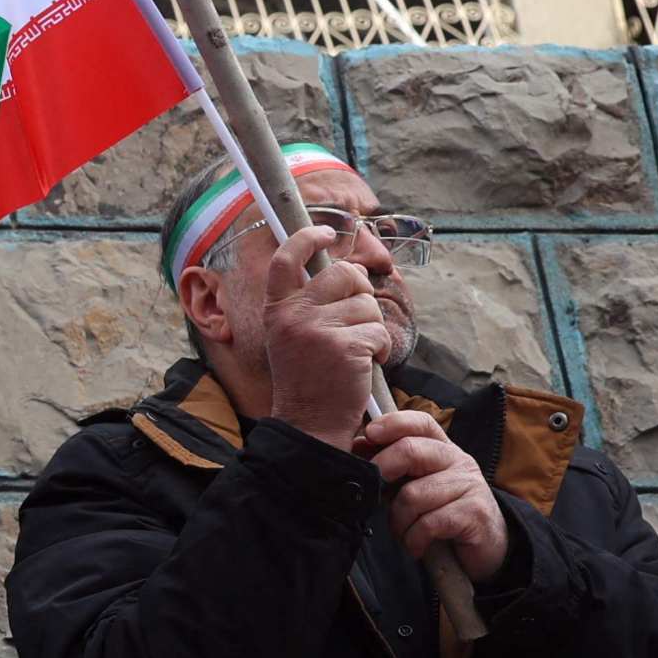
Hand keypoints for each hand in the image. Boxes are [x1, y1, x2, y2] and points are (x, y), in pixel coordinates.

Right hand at [256, 225, 399, 446]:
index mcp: (277, 310)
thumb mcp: (293, 336)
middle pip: (345, 274)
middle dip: (360, 294)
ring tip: (354, 353)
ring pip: (368, 305)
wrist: (309, 424)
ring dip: (371, 328)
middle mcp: (293, 315)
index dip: (308, 238)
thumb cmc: (307, 380)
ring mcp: (318, 330)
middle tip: (354, 323)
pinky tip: (363, 366)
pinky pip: (380, 333)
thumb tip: (352, 271)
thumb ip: (313, 303)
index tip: (327, 232)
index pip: (286, 258)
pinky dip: (380, 350)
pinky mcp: (345, 347)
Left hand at [356, 411, 510, 582]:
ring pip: (413, 494)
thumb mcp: (415, 485)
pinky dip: (414, 539)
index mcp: (442, 448)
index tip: (369, 434)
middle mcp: (458, 460)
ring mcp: (469, 484)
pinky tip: (417, 546)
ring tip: (404, 532)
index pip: (420, 423)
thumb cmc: (442, 513)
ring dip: (399, 521)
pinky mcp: (474, 512)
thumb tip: (359, 444)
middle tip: (374, 495)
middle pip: (410, 451)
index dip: (393, 424)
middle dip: (382, 471)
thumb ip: (391, 465)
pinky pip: (428, 523)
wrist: (486, 546)